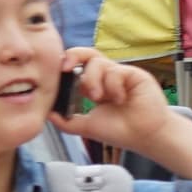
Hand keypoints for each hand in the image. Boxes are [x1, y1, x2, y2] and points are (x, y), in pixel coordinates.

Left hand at [43, 50, 191, 181]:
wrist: (146, 137)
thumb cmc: (121, 131)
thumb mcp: (86, 126)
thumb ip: (66, 121)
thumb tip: (46, 114)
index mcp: (94, 86)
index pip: (76, 68)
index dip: (65, 67)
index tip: (54, 75)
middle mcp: (107, 77)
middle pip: (86, 54)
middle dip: (72, 56)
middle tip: (65, 67)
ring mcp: (120, 74)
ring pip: (98, 62)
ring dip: (92, 80)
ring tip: (97, 98)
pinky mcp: (134, 74)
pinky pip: (115, 71)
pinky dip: (112, 86)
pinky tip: (120, 99)